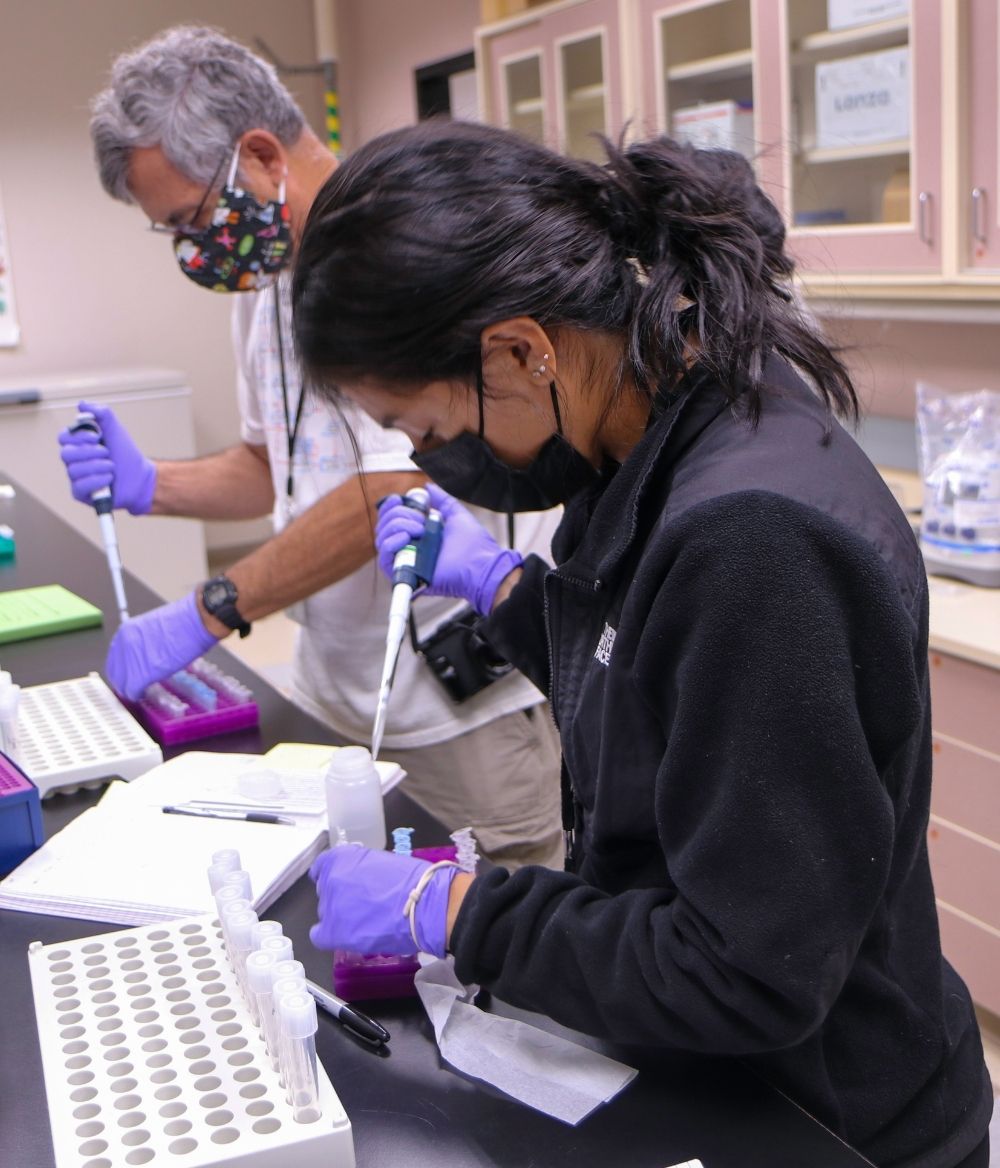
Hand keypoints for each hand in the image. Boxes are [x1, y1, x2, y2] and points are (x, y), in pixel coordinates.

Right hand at [58, 400, 156, 514]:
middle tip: (107, 452)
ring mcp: (76, 477)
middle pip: (66, 454)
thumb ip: (101, 414)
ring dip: (98, 466)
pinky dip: (97, 480)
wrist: (141, 477)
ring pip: (73, 470)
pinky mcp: (81, 493)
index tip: (97, 437)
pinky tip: (109, 478)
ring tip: (111, 466)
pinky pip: (79, 486)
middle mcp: (74, 460)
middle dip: (90, 452)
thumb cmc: (126, 455)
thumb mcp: (115, 429)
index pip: (63, 437)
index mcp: (78, 444)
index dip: (79, 437)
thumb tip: (82, 404)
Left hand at [106, 592, 218, 699]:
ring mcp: (131, 660)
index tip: (130, 675)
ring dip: (131, 688)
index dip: (123, 669)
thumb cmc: (184, 622)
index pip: (115, 658)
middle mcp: (123, 646)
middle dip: (124, 681)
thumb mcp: (155, 628)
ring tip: (142, 689)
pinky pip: (132, 691)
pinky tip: (145, 693)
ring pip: (122, 684)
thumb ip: (144, 643)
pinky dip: (138, 694)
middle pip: (115, 673)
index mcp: (126, 632)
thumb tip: (146, 656)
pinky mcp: (141, 674)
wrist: (195, 621)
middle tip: (135, 686)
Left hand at [309, 845, 457, 957]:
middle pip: (327, 891)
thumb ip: (361, 869)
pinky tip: (345, 935)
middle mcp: (330, 879)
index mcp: (341, 858)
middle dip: (341, 895)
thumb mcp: (381, 861)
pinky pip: (319, 935)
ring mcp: (329, 906)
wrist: (423, 905)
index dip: (334, 875)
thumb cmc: (411, 880)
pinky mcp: (333, 932)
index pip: (323, 867)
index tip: (345, 882)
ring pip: (327, 912)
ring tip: (364, 921)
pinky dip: (329, 935)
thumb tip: (359, 880)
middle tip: (363, 902)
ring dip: (341, 915)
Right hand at [375, 483, 522, 614]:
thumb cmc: (473, 545)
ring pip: (382, 539)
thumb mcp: (456, 514)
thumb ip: (442, 500)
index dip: (390, 507)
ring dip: (398, 526)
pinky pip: (383, 559)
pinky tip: (407, 538)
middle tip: (421, 520)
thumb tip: (427, 487)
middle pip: (384, 526)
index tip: (398, 499)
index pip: (391, 519)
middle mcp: (409, 546)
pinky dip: (391, 543)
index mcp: (418, 533)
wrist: (480, 566)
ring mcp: (406, 560)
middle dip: (399, 514)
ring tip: (421, 530)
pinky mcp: (405, 573)